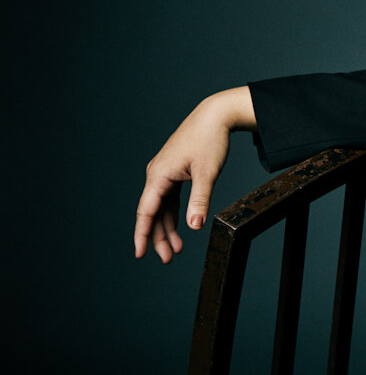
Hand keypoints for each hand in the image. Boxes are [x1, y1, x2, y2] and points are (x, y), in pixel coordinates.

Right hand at [134, 87, 255, 262]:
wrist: (216, 115)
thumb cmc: (210, 140)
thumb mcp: (207, 173)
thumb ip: (200, 200)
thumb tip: (193, 227)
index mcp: (159, 175)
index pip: (146, 211)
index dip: (142, 234)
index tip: (140, 254)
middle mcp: (157, 175)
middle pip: (153, 213)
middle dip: (158, 237)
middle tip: (167, 259)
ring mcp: (165, 173)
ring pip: (162, 207)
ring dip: (168, 228)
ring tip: (176, 250)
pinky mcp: (175, 172)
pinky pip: (170, 199)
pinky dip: (174, 214)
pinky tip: (181, 228)